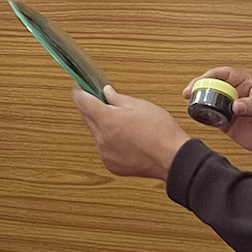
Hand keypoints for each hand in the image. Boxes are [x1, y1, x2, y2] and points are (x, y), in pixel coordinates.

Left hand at [71, 86, 191, 181]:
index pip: (81, 101)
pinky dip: (109, 140)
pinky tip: (125, 138)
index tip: (79, 86)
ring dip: (102, 125)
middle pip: (86, 117)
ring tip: (123, 123)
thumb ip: (118, 99)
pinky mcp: (111, 164)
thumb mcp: (140, 105)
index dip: (79, 91)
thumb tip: (106, 93)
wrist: (173, 158)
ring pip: (95, 133)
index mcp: (107, 120)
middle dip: (92, 107)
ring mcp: (105, 153)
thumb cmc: (161, 132)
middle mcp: (102, 138)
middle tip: (104, 101)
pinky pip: (104, 148)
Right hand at [184, 67, 251, 158]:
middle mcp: (235, 94)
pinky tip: (197, 116)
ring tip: (189, 103)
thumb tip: (236, 105)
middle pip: (212, 85)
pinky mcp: (226, 123)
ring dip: (198, 100)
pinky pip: (211, 117)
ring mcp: (229, 108)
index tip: (201, 80)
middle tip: (189, 93)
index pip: (225, 74)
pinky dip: (202, 116)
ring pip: (209, 100)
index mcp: (246, 84)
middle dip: (199, 86)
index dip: (211, 75)